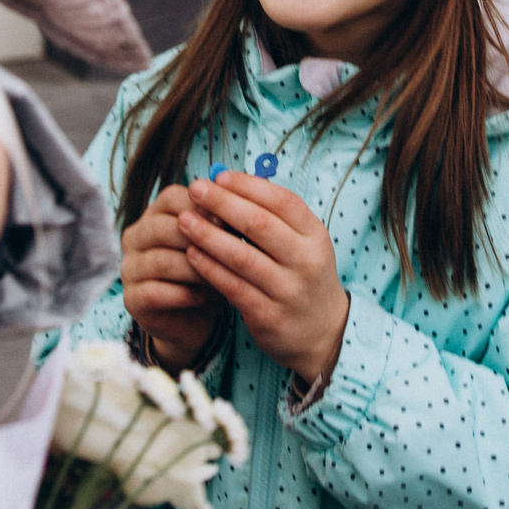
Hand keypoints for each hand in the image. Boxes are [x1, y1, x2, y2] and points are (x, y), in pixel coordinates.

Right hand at [122, 185, 223, 369]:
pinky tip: (204, 297)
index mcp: (153, 215)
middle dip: (199, 238)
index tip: (229, 220)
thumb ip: (219, 223)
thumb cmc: (208, 270)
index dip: (201, 207)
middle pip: (161, 227)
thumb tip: (236, 206)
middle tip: (229, 249)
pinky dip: (183, 294)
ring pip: (160, 261)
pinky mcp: (132, 299)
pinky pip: (154, 292)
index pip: (170, 198)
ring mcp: (129, 269)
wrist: (196, 316)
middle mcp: (135, 238)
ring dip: (195, 269)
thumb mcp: (217, 242)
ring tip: (220, 276)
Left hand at [180, 172, 346, 384]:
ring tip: (184, 220)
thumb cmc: (303, 276)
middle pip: (260, 225)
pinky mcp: (269, 316)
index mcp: (315, 236)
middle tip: (195, 189)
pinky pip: (233, 287)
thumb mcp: (303, 244)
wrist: (323, 332)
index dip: (248, 186)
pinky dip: (210, 269)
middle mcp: (306, 261)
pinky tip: (191, 254)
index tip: (219, 177)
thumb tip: (225, 183)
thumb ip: (272, 217)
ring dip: (209, 235)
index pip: (282, 201)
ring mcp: (289, 291)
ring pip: (242, 257)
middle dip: (223, 203)